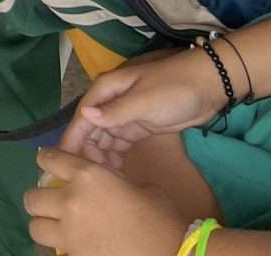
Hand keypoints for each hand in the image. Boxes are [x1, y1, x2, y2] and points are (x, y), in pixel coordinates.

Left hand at [24, 152, 188, 255]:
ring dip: (44, 224)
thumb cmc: (161, 217)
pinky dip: (58, 246)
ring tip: (57, 226)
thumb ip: (112, 180)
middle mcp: (71, 202)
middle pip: (32, 197)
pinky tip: (73, 244)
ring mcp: (70, 234)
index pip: (49, 159)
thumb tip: (104, 186)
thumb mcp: (137, 186)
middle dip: (40, 198)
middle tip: (52, 202)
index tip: (48, 164)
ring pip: (36, 227)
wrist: (173, 254)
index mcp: (88, 176)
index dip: (46, 160)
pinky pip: (55, 250)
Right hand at [61, 51, 224, 168]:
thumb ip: (116, 111)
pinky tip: (115, 175)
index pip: (83, 117)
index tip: (62, 163)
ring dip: (100, 159)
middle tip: (86, 181)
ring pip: (103, 140)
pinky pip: (118, 145)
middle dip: (85, 154)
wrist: (207, 87)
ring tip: (101, 182)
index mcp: (107, 89)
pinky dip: (114, 159)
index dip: (72, 140)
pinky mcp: (137, 126)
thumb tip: (85, 116)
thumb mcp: (145, 101)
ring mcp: (124, 115)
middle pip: (90, 131)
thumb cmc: (173, 88)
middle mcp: (111, 101)